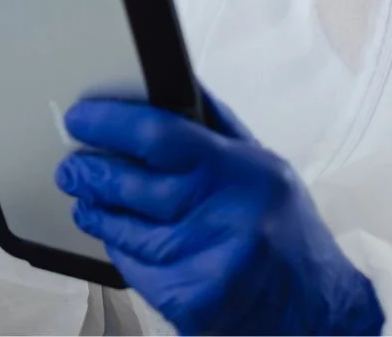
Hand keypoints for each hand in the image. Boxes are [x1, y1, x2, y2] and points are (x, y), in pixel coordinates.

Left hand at [56, 95, 383, 336]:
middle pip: (135, 185)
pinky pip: (136, 269)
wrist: (320, 313)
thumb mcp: (264, 166)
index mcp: (243, 170)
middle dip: (91, 171)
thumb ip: (214, 124)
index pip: (161, 133)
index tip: (82, 118)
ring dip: (96, 211)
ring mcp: (210, 263)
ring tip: (84, 198)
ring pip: (128, 230)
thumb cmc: (289, 231)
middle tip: (71, 163)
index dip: (111, 122)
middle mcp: (228, 215)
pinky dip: (118, 249)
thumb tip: (171, 79)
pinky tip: (111, 235)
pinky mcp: (194, 303)